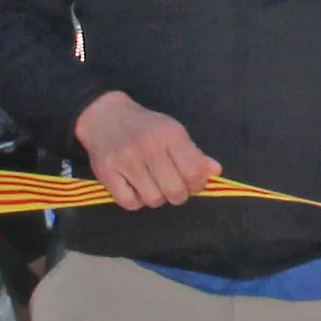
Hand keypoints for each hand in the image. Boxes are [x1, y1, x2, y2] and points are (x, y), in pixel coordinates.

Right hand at [76, 93, 217, 212]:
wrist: (105, 117)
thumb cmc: (145, 127)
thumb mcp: (173, 132)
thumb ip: (194, 154)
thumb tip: (215, 172)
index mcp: (170, 134)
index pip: (194, 172)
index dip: (198, 184)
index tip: (193, 183)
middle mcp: (148, 146)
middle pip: (175, 190)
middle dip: (178, 194)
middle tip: (172, 186)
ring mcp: (126, 160)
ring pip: (153, 199)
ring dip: (156, 197)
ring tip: (152, 184)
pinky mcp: (106, 173)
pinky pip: (129, 203)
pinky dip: (136, 201)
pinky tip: (135, 188)